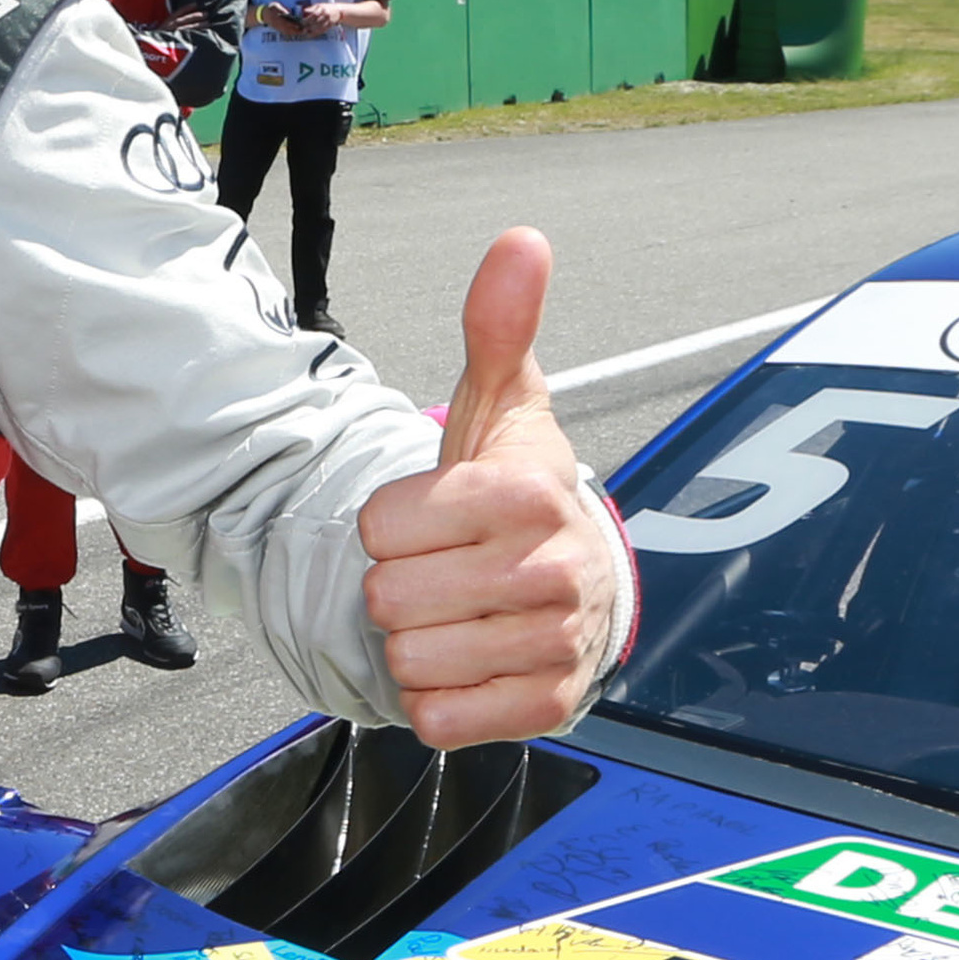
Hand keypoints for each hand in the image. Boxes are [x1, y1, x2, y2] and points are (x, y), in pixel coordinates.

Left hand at [357, 228, 631, 749]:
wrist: (577, 588)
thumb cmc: (516, 494)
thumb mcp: (501, 408)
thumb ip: (497, 329)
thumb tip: (520, 241)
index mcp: (530, 494)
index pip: (381, 524)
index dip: (388, 522)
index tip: (430, 517)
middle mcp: (552, 572)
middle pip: (387, 596)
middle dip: (398, 585)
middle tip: (442, 570)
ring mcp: (553, 646)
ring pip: (408, 659)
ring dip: (414, 641)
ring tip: (456, 614)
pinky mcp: (544, 707)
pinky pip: (435, 718)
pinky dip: (433, 698)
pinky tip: (467, 662)